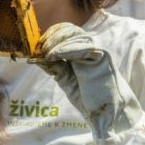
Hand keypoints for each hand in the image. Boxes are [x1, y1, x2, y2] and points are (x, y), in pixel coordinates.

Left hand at [33, 23, 142, 139]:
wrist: (109, 114)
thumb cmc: (88, 98)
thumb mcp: (66, 82)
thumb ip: (55, 69)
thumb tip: (36, 59)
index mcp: (77, 53)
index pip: (65, 33)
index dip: (51, 35)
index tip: (37, 45)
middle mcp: (86, 50)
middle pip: (70, 31)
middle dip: (53, 37)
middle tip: (41, 49)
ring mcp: (95, 53)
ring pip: (77, 36)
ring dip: (59, 42)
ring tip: (48, 54)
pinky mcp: (102, 58)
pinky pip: (86, 48)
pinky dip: (69, 48)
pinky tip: (56, 55)